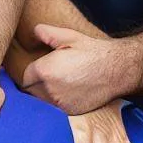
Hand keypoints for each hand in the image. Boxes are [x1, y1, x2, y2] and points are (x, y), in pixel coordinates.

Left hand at [21, 24, 135, 114]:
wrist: (118, 70)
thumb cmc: (93, 52)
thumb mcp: (69, 37)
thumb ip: (47, 33)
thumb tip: (34, 30)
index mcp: (45, 71)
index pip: (25, 76)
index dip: (31, 71)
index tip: (39, 67)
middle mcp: (50, 90)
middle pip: (30, 90)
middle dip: (36, 83)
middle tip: (48, 74)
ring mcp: (60, 103)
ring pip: (41, 100)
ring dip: (45, 93)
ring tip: (59, 82)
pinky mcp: (70, 112)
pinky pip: (55, 108)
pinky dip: (58, 102)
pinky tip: (69, 91)